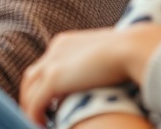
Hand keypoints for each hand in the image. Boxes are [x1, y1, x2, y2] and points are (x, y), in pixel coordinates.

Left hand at [18, 24, 160, 125]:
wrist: (131, 49)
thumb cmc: (129, 52)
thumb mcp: (106, 55)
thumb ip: (96, 65)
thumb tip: (102, 78)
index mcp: (65, 42)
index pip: (46, 64)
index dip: (44, 84)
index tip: (49, 102)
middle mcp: (54, 50)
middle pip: (32, 77)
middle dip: (31, 96)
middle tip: (38, 116)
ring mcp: (52, 63)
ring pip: (29, 90)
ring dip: (30, 108)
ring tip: (39, 124)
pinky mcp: (53, 79)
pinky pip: (34, 103)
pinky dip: (34, 116)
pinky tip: (41, 126)